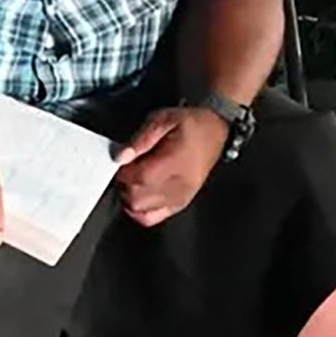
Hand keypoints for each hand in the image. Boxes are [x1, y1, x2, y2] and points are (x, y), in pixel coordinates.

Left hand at [113, 106, 228, 226]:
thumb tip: (121, 156)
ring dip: (129, 197)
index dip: (123, 172)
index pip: (140, 178)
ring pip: (142, 211)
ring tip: (131, 181)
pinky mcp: (181, 203)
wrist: (216, 131)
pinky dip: (140, 211)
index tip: (120, 162)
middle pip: (138, 198)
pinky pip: (154, 218)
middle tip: (125, 170)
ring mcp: (181, 197)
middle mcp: (179, 185)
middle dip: (124, 185)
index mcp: (175, 162)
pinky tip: (138, 196)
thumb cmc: (192, 125)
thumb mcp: (164, 119)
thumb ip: (141, 138)